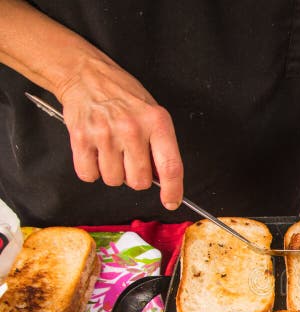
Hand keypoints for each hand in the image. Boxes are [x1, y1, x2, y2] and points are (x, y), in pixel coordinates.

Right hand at [58, 59, 182, 208]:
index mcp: (157, 122)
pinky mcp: (81, 138)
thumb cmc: (124, 96)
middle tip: (131, 159)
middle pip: (139, 181)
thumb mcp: (153, 114)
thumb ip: (160, 146)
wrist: (87, 75)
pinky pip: (89, 175)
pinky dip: (92, 170)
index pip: (170, 167)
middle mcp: (132, 129)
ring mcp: (105, 134)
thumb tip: (164, 180)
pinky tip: (96, 152)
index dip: (173, 190)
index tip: (171, 202)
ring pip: (114, 180)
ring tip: (112, 151)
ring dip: (113, 173)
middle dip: (136, 177)